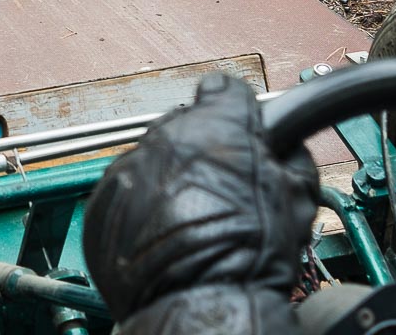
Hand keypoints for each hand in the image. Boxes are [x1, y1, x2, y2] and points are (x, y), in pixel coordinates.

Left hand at [83, 72, 317, 324]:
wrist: (201, 304)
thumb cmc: (248, 256)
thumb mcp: (295, 196)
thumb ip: (286, 155)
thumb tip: (284, 148)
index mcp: (214, 125)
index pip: (223, 91)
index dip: (237, 115)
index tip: (242, 132)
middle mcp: (164, 137)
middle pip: (184, 128)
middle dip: (203, 153)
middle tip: (223, 191)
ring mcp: (127, 169)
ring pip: (152, 160)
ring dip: (170, 181)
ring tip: (193, 221)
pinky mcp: (101, 204)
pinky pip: (124, 194)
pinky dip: (141, 209)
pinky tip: (164, 236)